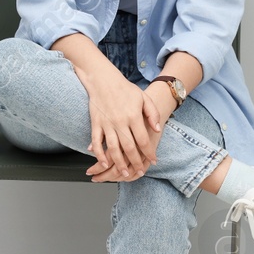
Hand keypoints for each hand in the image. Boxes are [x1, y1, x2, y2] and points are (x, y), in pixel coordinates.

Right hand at [75, 65, 157, 181]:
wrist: (103, 80)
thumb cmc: (125, 89)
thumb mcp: (144, 98)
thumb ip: (152, 113)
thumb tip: (157, 130)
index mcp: (133, 116)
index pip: (143, 140)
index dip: (149, 152)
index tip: (153, 160)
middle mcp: (120, 122)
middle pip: (129, 148)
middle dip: (135, 163)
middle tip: (140, 172)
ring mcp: (106, 124)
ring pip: (113, 149)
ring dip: (118, 164)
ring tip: (124, 173)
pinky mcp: (96, 124)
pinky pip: (97, 143)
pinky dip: (99, 155)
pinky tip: (104, 163)